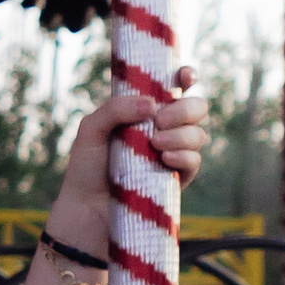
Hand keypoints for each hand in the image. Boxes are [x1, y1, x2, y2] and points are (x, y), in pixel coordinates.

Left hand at [49, 68, 208, 245]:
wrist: (87, 208)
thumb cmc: (87, 166)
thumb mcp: (91, 129)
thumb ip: (116, 108)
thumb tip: (152, 104)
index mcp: (145, 111)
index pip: (175, 87)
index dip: (186, 76)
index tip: (184, 76)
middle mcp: (164, 129)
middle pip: (196, 108)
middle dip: (185, 109)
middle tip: (159, 120)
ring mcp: (173, 154)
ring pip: (198, 135)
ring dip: (182, 134)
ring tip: (155, 143)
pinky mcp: (177, 179)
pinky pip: (194, 161)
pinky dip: (184, 156)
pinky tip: (165, 159)